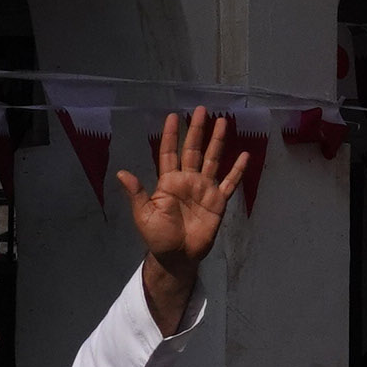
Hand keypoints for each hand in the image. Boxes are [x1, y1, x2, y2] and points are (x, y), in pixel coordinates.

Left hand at [123, 110, 256, 285]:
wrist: (178, 256)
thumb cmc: (158, 236)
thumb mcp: (144, 215)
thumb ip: (136, 193)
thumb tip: (122, 172)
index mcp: (168, 182)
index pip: (169, 153)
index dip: (171, 135)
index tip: (173, 116)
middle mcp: (187, 180)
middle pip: (193, 150)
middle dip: (197, 130)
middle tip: (202, 109)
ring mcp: (204, 189)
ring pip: (212, 159)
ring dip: (217, 141)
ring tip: (223, 121)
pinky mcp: (218, 201)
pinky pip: (230, 183)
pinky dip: (237, 170)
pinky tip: (244, 155)